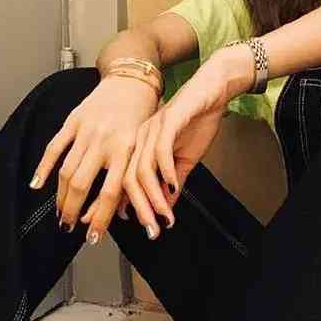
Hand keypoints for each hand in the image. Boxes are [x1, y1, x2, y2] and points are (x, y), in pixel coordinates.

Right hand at [28, 74, 158, 236]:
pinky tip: (38, 186)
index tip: (92, 237)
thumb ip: (129, 179)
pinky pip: (54, 148)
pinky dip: (43, 169)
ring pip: (67, 171)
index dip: (100, 219)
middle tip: (68, 226)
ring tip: (59, 212)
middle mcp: (106, 141)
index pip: (111, 194)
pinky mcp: (73, 120)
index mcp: (127, 151)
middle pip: (84, 185)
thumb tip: (118, 214)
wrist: (131, 82)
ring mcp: (87, 131)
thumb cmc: (141, 119)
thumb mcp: (142, 150)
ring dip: (61, 196)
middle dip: (73, 211)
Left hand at [79, 57, 232, 237]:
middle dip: (137, 210)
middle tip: (149, 230)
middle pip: (126, 180)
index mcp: (135, 148)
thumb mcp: (183, 161)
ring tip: (163, 216)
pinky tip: (173, 187)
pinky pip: (161, 150)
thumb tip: (164, 209)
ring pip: (142, 170)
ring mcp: (150, 129)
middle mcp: (138, 139)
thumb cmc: (197, 122)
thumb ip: (171, 184)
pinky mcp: (168, 120)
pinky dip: (166, 171)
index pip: (118, 181)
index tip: (108, 227)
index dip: (109, 206)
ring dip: (152, 198)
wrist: (212, 89)